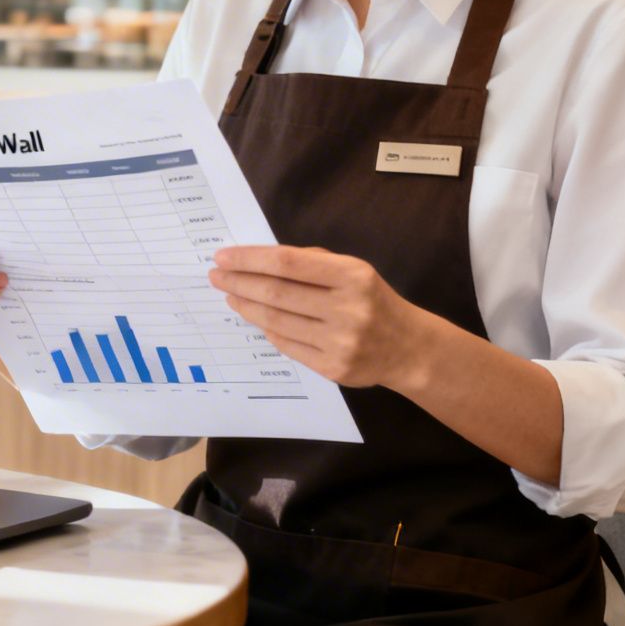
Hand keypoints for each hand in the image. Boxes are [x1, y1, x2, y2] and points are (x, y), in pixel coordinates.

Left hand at [209, 246, 438, 389]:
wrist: (408, 348)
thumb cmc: (372, 300)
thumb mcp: (353, 270)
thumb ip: (312, 263)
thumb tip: (258, 260)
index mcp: (353, 276)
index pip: (288, 264)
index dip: (250, 259)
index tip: (223, 256)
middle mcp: (348, 309)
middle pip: (277, 294)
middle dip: (240, 282)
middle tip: (216, 276)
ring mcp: (340, 342)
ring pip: (277, 322)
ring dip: (246, 307)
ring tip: (231, 295)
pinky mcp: (333, 369)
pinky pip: (287, 346)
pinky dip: (267, 330)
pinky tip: (256, 318)